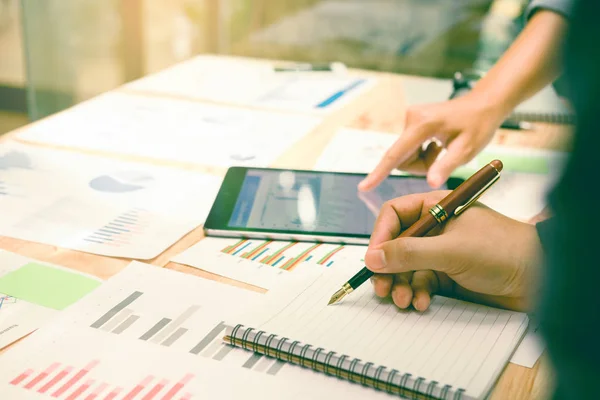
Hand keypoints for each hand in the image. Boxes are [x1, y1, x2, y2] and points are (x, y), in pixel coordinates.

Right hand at [358, 92, 507, 190]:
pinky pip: (409, 147)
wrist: (483, 104)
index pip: (396, 154)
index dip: (379, 173)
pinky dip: (423, 152)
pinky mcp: (411, 121)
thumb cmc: (478, 125)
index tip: (363, 187)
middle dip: (421, 165)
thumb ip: (445, 166)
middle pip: (402, 158)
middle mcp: (410, 118)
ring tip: (443, 149)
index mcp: (422, 124)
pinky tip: (439, 143)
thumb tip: (430, 183)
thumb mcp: (467, 149)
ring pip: (406, 154)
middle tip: (443, 157)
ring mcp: (410, 118)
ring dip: (423, 159)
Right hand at [364, 191, 542, 311]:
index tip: (373, 259)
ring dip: (400, 285)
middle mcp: (434, 229)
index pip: (394, 215)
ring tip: (403, 300)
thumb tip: (372, 257)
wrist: (539, 277)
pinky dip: (417, 294)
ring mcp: (440, 252)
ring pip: (406, 268)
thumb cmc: (502, 250)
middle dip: (388, 268)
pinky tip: (422, 303)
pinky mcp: (447, 274)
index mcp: (435, 208)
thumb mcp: (450, 250)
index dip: (380, 237)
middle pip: (396, 245)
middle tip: (382, 288)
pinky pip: (420, 283)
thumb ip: (409, 253)